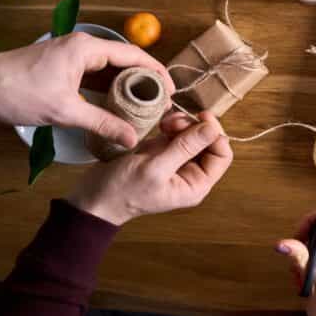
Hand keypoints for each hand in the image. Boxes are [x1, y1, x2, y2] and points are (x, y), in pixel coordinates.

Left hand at [0, 32, 174, 147]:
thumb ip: (103, 123)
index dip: (158, 72)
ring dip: (127, 85)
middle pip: (126, 60)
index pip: (135, 55)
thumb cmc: (18, 92)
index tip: (172, 91)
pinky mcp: (64, 65)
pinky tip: (118, 103)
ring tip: (145, 105)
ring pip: (111, 68)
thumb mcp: (65, 111)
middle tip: (161, 102)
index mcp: (87, 48)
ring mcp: (73, 54)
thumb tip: (132, 139)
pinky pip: (96, 73)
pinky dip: (109, 87)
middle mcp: (83, 46)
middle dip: (145, 80)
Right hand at [68, 112, 231, 225]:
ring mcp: (176, 161)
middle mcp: (190, 173)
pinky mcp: (162, 152)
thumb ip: (185, 148)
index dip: (215, 134)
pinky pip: (177, 133)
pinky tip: (160, 125)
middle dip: (194, 127)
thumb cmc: (123, 189)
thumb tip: (212, 128)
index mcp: (196, 184)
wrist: (93, 197)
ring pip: (192, 134)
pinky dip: (172, 125)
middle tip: (173, 122)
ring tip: (164, 124)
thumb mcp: (155, 168)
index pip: (222, 155)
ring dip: (182, 124)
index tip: (201, 117)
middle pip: (208, 141)